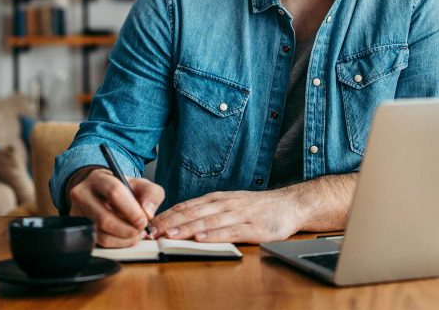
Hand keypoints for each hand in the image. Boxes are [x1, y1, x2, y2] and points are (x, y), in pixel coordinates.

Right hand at [67, 167, 164, 247]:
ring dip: (123, 239)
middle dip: (127, 229)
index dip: (131, 210)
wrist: (103, 193)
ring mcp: (77, 212)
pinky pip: (97, 243)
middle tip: (141, 230)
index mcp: (99, 178)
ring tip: (135, 234)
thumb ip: (151, 194)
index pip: (114, 192)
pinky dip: (115, 244)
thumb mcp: (141, 185)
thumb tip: (148, 213)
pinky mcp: (78, 229)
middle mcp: (82, 194)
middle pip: (104, 218)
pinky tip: (124, 238)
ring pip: (100, 234)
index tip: (143, 221)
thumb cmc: (123, 189)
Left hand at [150, 189, 302, 242]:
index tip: (149, 224)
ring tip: (170, 234)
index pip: (187, 206)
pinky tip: (201, 239)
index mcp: (217, 199)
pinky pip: (230, 231)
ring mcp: (239, 215)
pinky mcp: (253, 227)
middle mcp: (225, 204)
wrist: (289, 204)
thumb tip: (181, 220)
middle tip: (151, 231)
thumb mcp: (229, 204)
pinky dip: (214, 235)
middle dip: (170, 222)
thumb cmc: (257, 207)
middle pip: (193, 213)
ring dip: (187, 228)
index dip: (167, 215)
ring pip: (208, 222)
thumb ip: (208, 211)